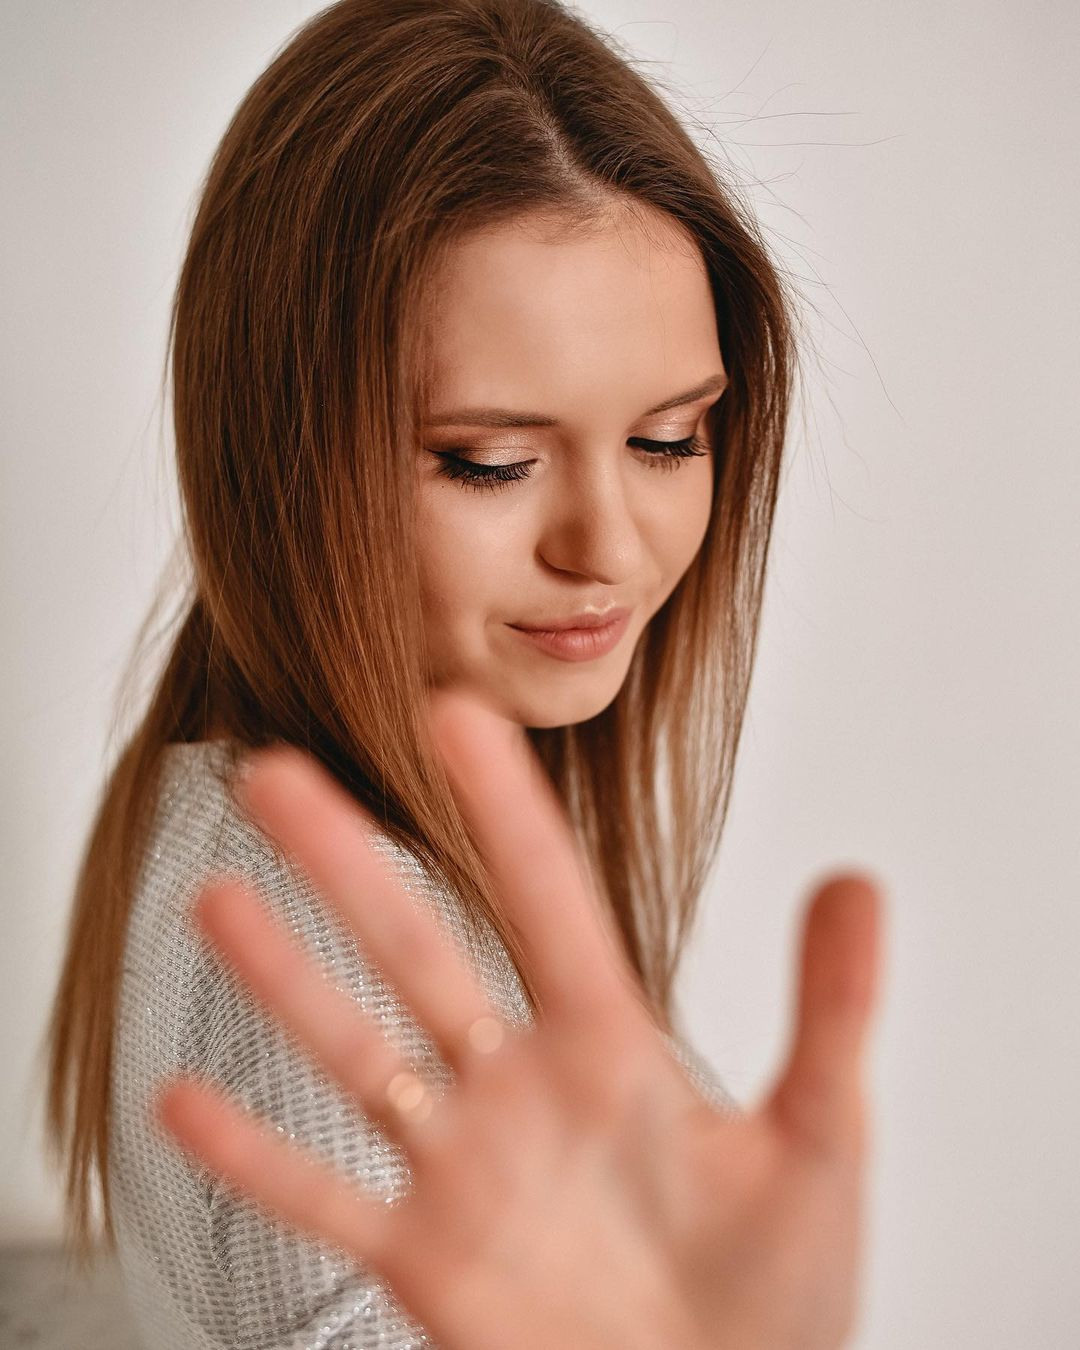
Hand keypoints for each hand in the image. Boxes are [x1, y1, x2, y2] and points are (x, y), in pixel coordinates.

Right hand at [154, 687, 884, 1349]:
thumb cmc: (779, 1293)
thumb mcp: (822, 1140)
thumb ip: (830, 1014)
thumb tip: (860, 884)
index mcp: (611, 1049)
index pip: (547, 902)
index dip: (503, 810)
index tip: (458, 718)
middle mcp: (521, 1093)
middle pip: (418, 955)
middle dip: (347, 864)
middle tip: (275, 775)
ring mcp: (466, 1175)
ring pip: (355, 1057)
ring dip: (284, 982)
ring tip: (216, 898)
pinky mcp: (429, 1265)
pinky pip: (324, 1205)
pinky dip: (255, 1158)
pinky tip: (185, 1099)